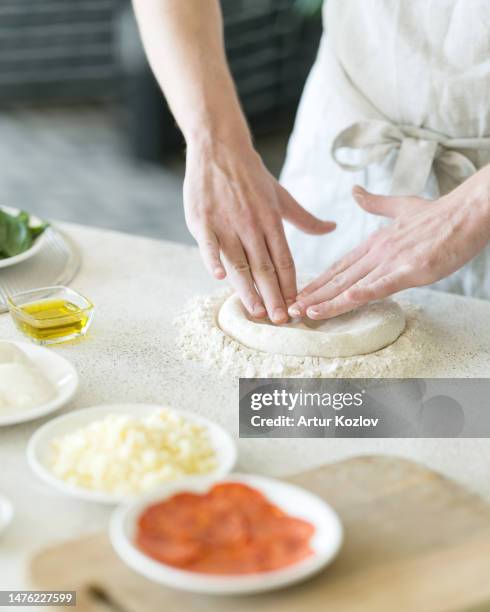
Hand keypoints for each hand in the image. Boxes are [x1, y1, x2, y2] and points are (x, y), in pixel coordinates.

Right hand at [184, 137, 335, 322]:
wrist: (220, 147)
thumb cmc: (252, 176)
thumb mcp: (282, 196)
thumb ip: (305, 218)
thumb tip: (332, 228)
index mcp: (271, 222)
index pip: (284, 260)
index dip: (290, 285)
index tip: (296, 307)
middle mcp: (251, 225)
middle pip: (264, 267)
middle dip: (273, 296)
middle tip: (280, 320)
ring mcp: (226, 224)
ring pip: (239, 262)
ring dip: (248, 288)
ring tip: (257, 311)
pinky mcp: (203, 220)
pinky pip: (209, 244)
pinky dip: (213, 260)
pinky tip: (219, 277)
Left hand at [288, 172, 489, 319]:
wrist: (468, 210)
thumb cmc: (438, 213)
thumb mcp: (401, 207)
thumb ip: (376, 204)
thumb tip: (355, 192)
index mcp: (375, 242)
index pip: (340, 266)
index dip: (319, 281)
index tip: (300, 294)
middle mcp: (378, 251)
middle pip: (339, 277)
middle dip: (313, 295)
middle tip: (291, 310)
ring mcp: (393, 260)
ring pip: (353, 284)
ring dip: (328, 300)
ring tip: (305, 313)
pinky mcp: (411, 268)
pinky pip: (382, 284)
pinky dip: (361, 293)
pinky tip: (344, 301)